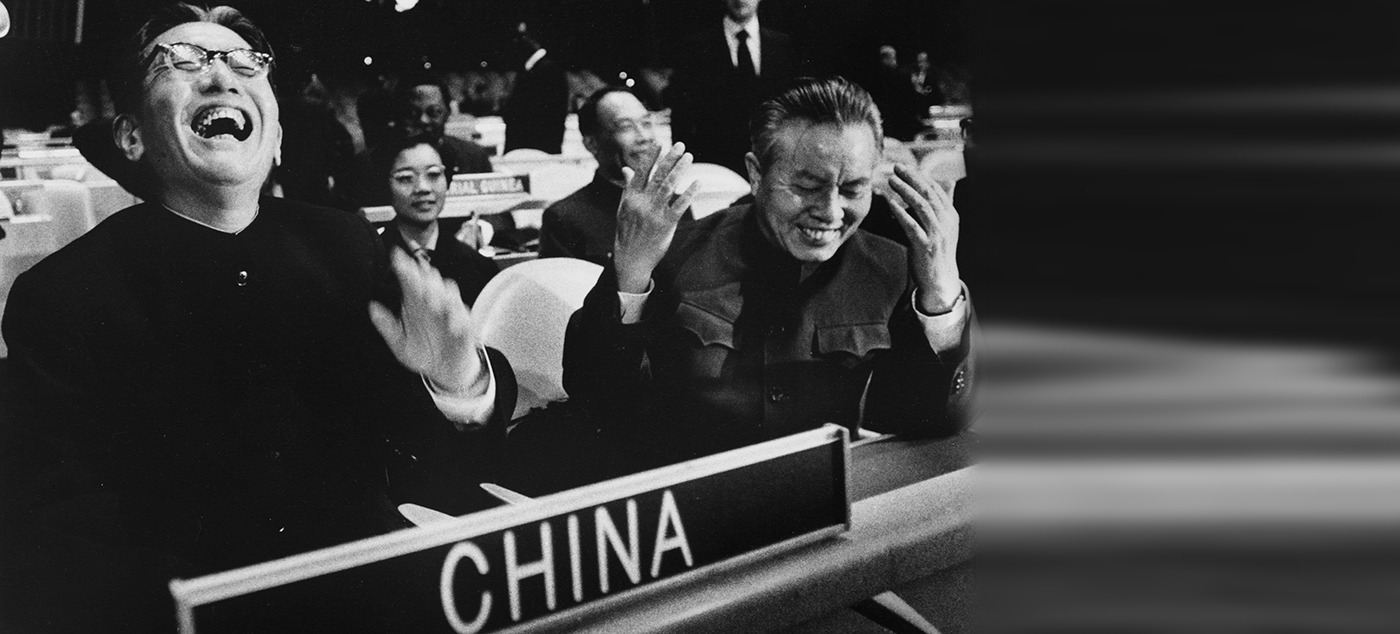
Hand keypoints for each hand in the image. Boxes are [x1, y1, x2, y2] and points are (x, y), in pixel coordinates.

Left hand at [369, 248, 485, 390]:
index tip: (396, 256)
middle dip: (423, 275)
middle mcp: (433, 303)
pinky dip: (457, 317)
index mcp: (415, 304)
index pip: (410, 281)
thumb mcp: (400, 344)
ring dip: (440, 292)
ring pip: (449, 291)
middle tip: (414, 271)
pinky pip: (464, 316)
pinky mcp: (465, 325)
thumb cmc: (423, 353)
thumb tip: (371, 306)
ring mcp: (450, 312)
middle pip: (430, 281)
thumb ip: (387, 326)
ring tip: (430, 299)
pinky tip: (450, 323)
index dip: (404, 268)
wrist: (445, 371)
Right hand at [613, 142, 699, 292]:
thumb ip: (629, 187)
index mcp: (630, 197)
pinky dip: (689, 192)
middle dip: (670, 158)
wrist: (631, 259)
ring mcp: (654, 213)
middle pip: (657, 175)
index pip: (641, 171)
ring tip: (689, 157)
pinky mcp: (666, 225)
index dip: (651, 156)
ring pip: (669, 186)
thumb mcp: (624, 208)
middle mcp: (642, 203)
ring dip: (680, 169)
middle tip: (680, 145)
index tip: (660, 143)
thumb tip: (627, 169)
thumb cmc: (628, 231)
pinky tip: (697, 181)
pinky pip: (680, 206)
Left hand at [884, 163, 961, 313]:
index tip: (905, 167)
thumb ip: (946, 204)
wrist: (940, 280)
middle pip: (929, 194)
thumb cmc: (939, 251)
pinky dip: (901, 213)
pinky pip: (912, 226)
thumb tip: (950, 181)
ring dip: (906, 191)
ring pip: (922, 206)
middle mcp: (946, 223)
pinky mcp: (925, 246)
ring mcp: (937, 235)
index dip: (921, 176)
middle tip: (897, 167)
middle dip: (912, 178)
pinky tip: (890, 203)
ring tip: (892, 181)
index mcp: (951, 216)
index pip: (937, 190)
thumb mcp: (946, 226)